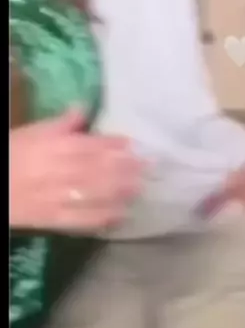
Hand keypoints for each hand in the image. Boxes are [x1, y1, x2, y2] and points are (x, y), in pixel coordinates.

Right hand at [9, 108, 143, 232]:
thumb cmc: (13, 153)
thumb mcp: (35, 131)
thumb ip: (62, 122)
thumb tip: (83, 107)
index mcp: (56, 146)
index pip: (90, 145)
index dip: (113, 145)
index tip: (134, 145)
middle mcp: (60, 170)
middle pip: (97, 170)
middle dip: (124, 169)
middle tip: (148, 168)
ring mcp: (57, 197)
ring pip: (93, 194)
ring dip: (118, 192)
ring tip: (139, 189)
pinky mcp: (52, 219)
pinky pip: (79, 220)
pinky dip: (100, 218)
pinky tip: (119, 216)